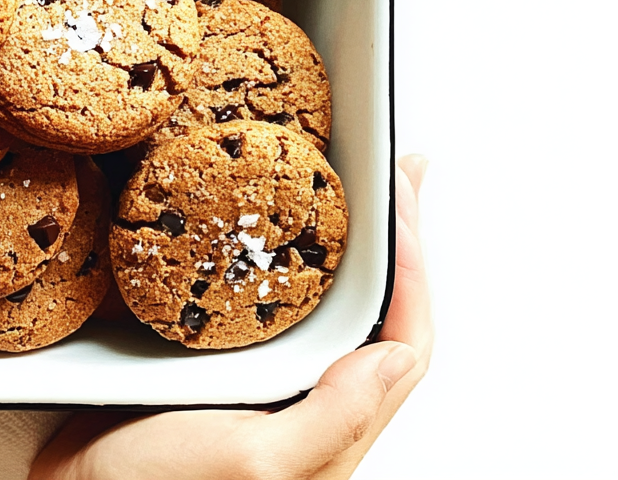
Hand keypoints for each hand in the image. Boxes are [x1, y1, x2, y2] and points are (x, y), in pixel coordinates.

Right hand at [30, 154, 432, 479]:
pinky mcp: (204, 363)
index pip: (401, 337)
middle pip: (368, 308)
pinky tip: (242, 223)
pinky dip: (261, 254)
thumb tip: (395, 355)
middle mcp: (302, 399)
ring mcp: (254, 381)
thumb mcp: (253, 463)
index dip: (413, 263)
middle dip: (385, 236)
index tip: (399, 194)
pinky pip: (251, 300)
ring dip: (329, 239)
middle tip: (386, 167)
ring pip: (312, 299)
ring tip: (332, 178)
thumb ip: (330, 421)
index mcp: (330, 423)